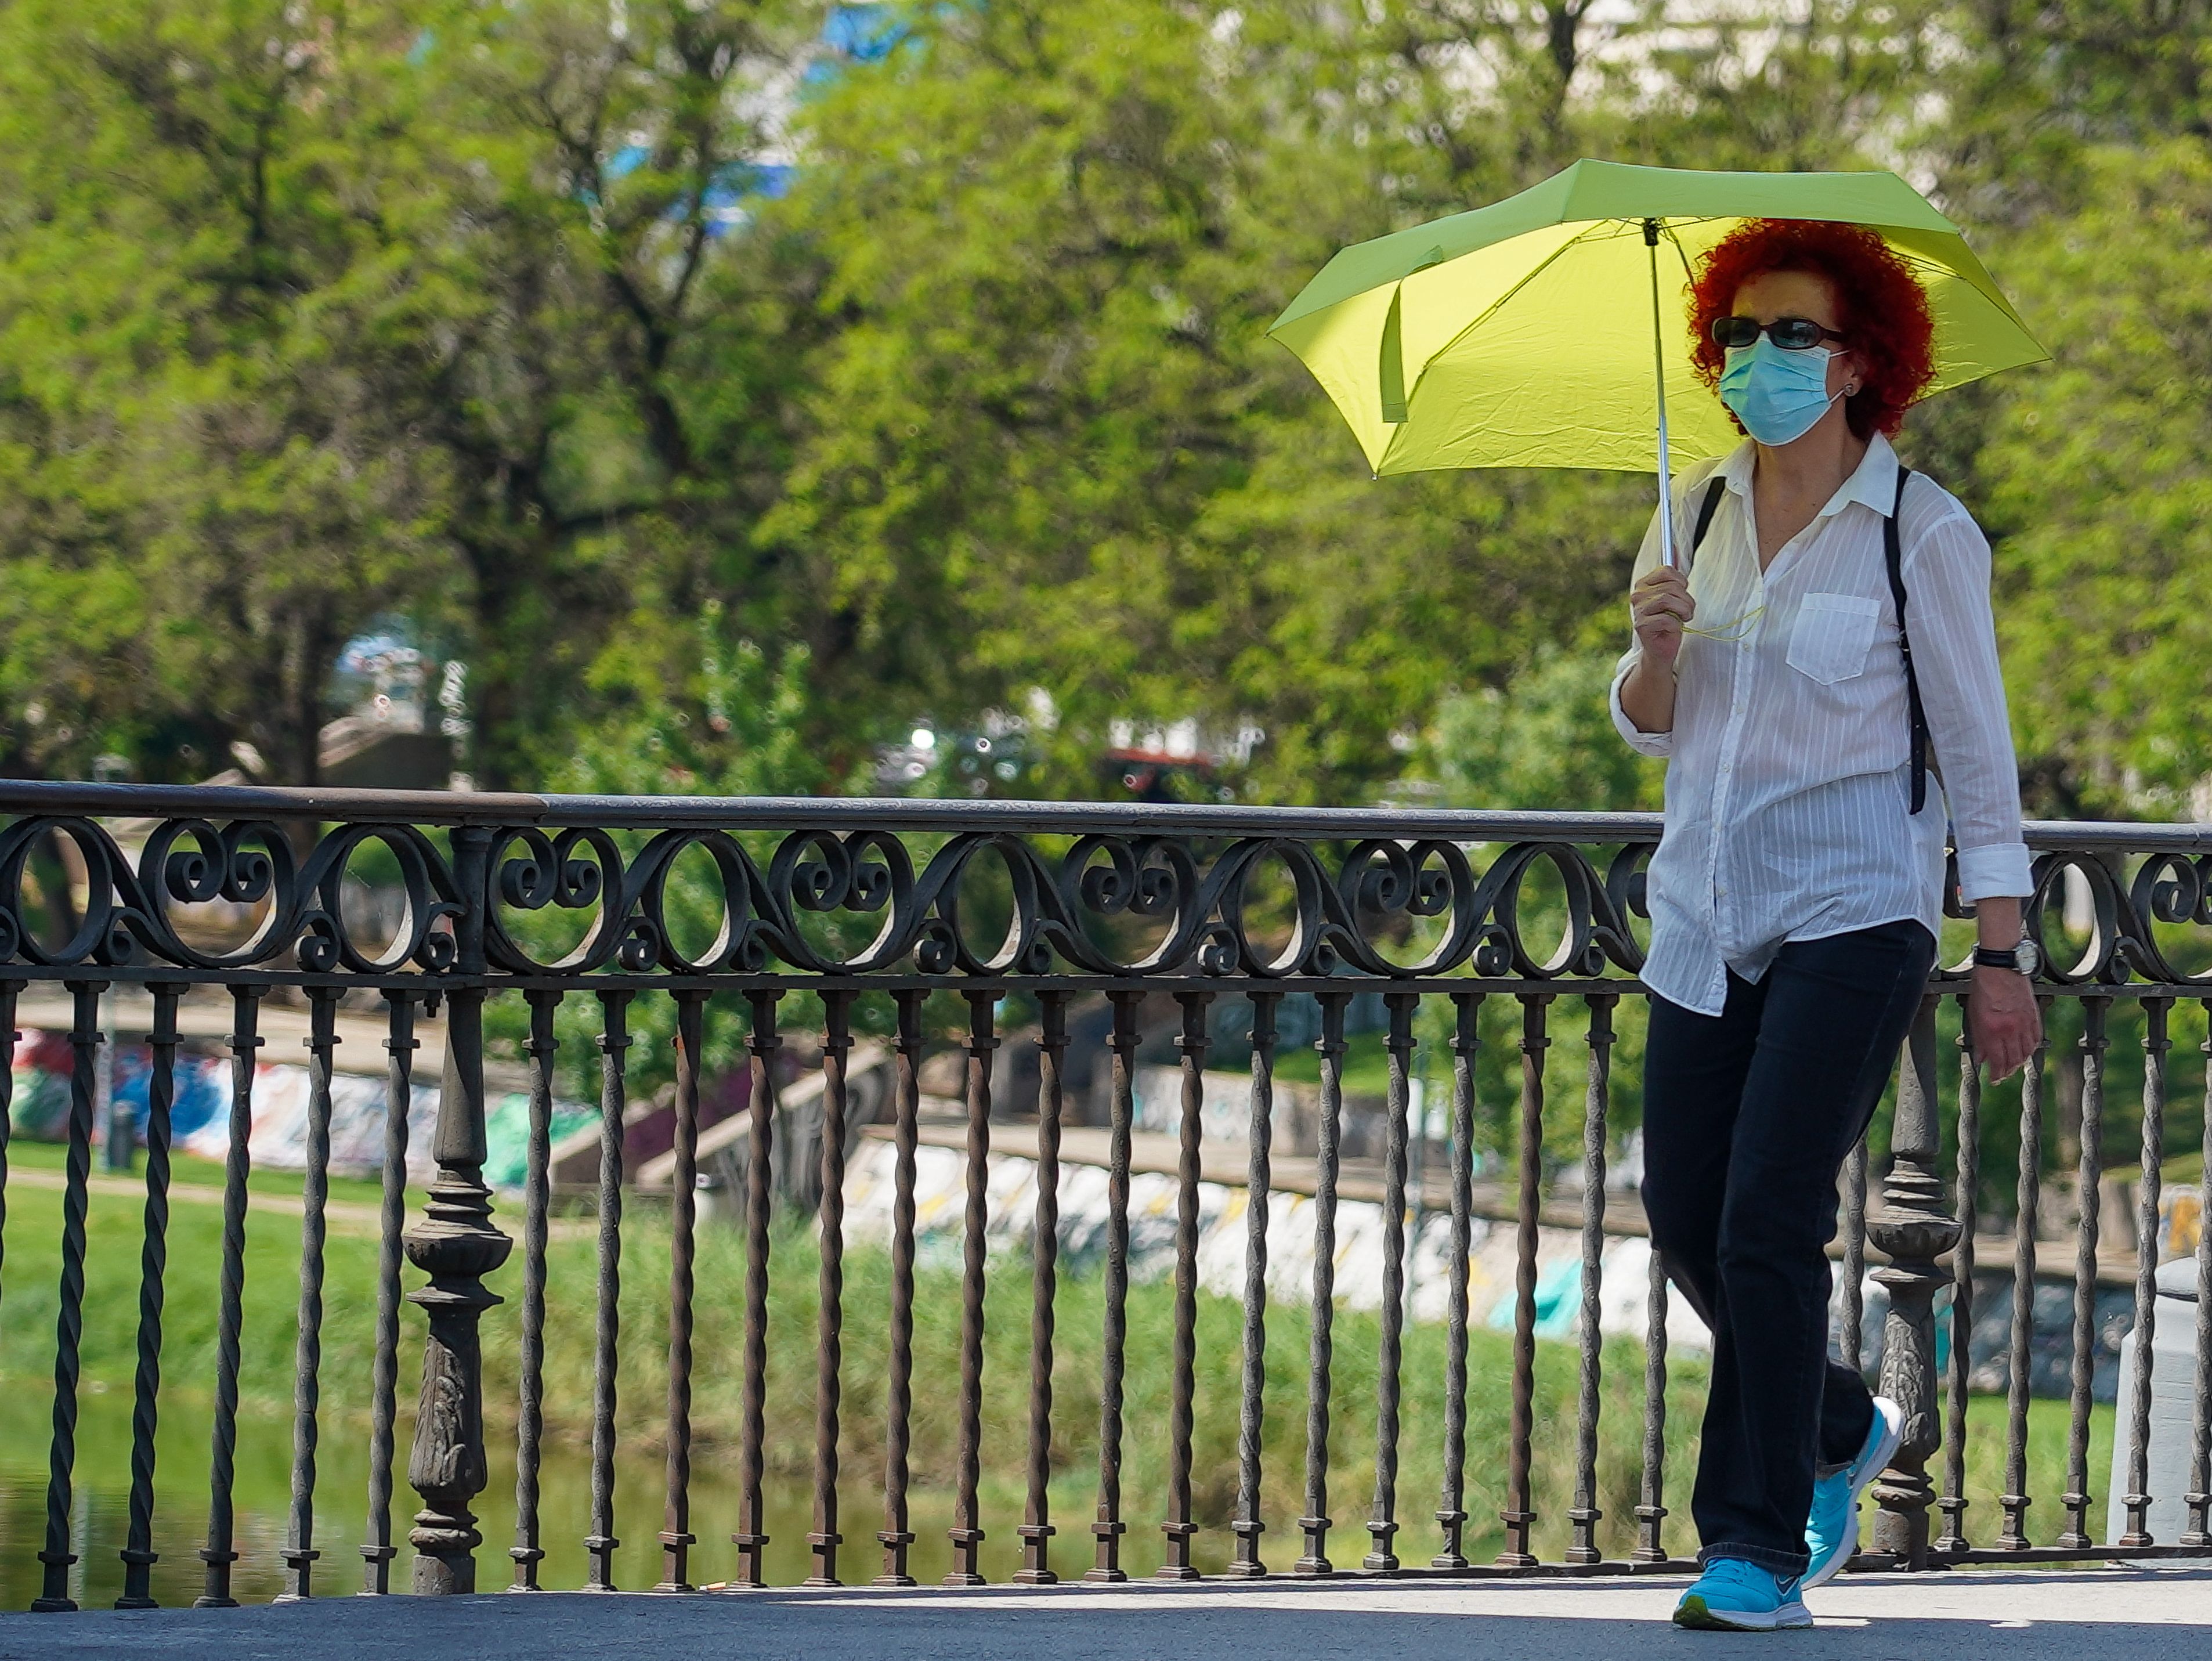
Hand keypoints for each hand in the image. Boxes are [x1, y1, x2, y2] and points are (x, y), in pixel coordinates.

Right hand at [1631, 566, 1694, 669]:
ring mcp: (1638, 610)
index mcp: (1644, 584)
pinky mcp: (1641, 625)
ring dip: (1684, 611)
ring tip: (1683, 618)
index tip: (1682, 594)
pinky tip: (1673, 629)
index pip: (1667, 570)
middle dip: (1687, 600)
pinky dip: (1676, 624)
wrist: (1661, 649)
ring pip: (1668, 599)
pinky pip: (1667, 618)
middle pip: (1671, 586)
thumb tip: (1674, 545)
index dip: (1682, 582)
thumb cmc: (1669, 621)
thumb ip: (1673, 573)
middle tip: (1686, 611)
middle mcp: (1637, 595)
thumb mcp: (1674, 594)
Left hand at [1969, 966, 2040, 1080]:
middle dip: (2008, 1071)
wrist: (2002, 966)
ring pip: (2026, 1052)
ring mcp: (2025, 1023)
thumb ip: (1978, 1038)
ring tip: (2014, 1066)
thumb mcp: (1973, 1013)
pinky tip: (2026, 1051)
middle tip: (2003, 1076)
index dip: (1997, 1074)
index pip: (1997, 1061)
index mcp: (1992, 1030)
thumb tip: (1981, 1058)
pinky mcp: (2035, 1016)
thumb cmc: (1983, 987)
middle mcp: (2010, 1029)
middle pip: (2013, 1060)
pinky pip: (2036, 1039)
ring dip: (2020, 1062)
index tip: (1994, 1080)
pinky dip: (2031, 1048)